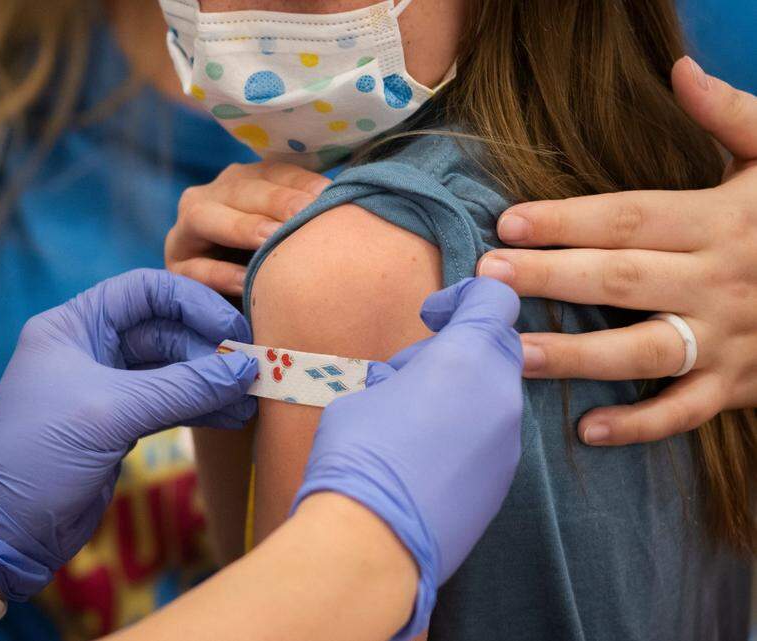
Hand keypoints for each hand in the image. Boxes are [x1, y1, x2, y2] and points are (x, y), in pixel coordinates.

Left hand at [0, 269, 257, 600]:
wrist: (6, 530)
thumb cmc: (39, 457)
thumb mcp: (111, 413)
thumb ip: (182, 388)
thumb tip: (243, 368)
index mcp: (72, 326)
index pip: (143, 291)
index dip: (192, 303)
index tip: (232, 327)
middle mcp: (89, 348)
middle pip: (164, 329)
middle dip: (209, 348)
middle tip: (254, 365)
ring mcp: (106, 386)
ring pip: (172, 369)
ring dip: (212, 380)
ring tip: (253, 396)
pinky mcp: (120, 423)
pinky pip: (170, 402)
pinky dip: (201, 406)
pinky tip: (233, 414)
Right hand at [166, 161, 329, 294]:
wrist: (237, 306)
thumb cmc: (272, 265)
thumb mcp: (289, 235)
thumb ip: (308, 215)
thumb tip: (351, 196)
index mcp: (241, 182)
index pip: (272, 172)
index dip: (300, 181)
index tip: (330, 194)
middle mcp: (210, 196)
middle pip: (241, 189)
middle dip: (276, 200)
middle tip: (307, 214)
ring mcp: (186, 231)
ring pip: (206, 216)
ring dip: (242, 226)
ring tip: (272, 239)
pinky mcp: (176, 268)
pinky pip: (196, 267)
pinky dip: (221, 274)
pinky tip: (248, 281)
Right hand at [295, 278, 523, 636]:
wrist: (371, 541)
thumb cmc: (356, 456)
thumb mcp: (366, 391)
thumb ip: (405, 375)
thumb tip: (409, 385)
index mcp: (467, 359)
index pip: (493, 300)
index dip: (462, 296)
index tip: (430, 315)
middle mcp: (500, 397)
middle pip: (494, 348)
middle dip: (454, 350)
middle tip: (403, 375)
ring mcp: (507, 444)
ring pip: (490, 396)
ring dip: (455, 394)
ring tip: (402, 423)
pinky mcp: (501, 483)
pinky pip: (488, 438)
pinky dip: (460, 435)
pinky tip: (417, 459)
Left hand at [476, 57, 756, 444]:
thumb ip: (732, 115)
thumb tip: (681, 69)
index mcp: (719, 223)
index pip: (630, 219)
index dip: (567, 220)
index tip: (507, 224)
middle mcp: (718, 282)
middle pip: (621, 280)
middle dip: (551, 278)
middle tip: (486, 279)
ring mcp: (726, 338)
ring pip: (643, 350)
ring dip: (577, 355)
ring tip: (514, 354)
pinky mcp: (735, 385)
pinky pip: (685, 412)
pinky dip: (640, 425)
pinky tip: (586, 429)